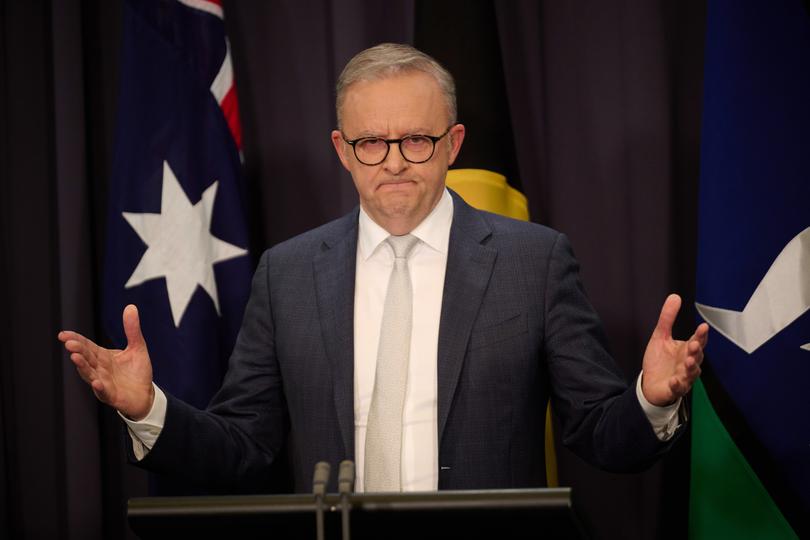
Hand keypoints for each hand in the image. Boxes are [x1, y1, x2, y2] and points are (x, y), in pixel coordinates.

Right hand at [58, 304, 154, 419]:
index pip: (87, 346)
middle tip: (69, 343)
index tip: (63, 334)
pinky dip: (99, 387)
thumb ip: (132, 329)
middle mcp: (99, 369)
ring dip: (82, 367)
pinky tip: (96, 382)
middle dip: (78, 350)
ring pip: (90, 374)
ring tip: (75, 358)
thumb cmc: (137, 372)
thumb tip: (131, 307)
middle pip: (86, 358)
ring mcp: (103, 382)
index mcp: (103, 356)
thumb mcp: (137, 347)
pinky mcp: (111, 395)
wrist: (145, 395)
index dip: (76, 340)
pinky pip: (103, 391)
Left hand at [641, 294, 708, 406]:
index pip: (697, 341)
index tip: (703, 327)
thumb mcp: (660, 336)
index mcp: (686, 350)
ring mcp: (683, 377)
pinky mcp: (674, 389)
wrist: (650, 384)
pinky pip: (678, 388)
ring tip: (688, 361)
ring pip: (691, 373)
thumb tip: (675, 296)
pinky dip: (677, 385)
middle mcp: (687, 363)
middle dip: (696, 351)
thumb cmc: (660, 361)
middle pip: (697, 357)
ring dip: (690, 367)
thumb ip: (668, 318)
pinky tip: (674, 380)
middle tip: (694, 345)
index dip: (701, 335)